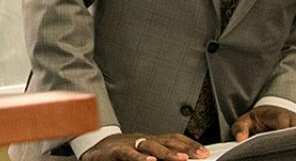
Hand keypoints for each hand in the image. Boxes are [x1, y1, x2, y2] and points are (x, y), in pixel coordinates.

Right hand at [83, 133, 207, 160]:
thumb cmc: (117, 155)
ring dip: (168, 153)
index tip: (205, 152)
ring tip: (182, 160)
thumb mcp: (141, 155)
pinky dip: (141, 158)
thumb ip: (155, 157)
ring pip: (151, 145)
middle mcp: (142, 139)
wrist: (91, 150)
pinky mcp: (116, 151)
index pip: (173, 138)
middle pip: (167, 140)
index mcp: (149, 140)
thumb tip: (178, 160)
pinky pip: (130, 154)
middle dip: (186, 148)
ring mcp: (130, 143)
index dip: (189, 143)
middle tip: (201, 155)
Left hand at [230, 106, 295, 140]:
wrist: (268, 112)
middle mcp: (292, 117)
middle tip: (295, 150)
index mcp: (276, 115)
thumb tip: (240, 139)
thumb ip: (240, 128)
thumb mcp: (244, 121)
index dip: (285, 130)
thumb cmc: (257, 119)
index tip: (284, 141)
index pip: (283, 121)